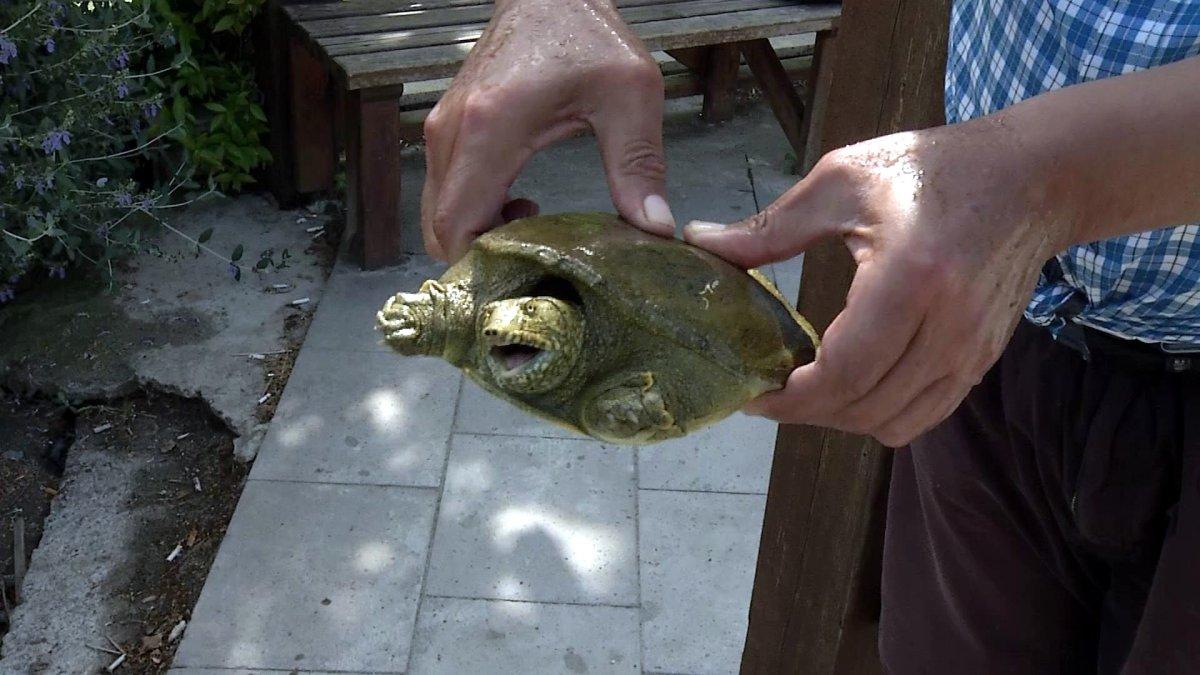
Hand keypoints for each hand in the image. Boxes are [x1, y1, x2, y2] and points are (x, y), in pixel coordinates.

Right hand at [421, 0, 673, 260]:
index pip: (458, 225)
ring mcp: (442, 130)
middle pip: (439, 228)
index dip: (484, 264)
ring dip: (477, 234)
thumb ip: (639, 164)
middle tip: (535, 258)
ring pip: (438, 213)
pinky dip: (471, 212)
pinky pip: (444, 190)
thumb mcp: (630, 96)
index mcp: (490, 129)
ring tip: (532, 226)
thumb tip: (655, 228)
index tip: (527, 273)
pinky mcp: (446, 128)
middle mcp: (453, 133)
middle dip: (482, 257)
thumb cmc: (587, 35)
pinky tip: (518, 203)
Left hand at [684, 121, 1068, 446]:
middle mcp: (949, 326)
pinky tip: (851, 386)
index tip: (751, 393)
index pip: (843, 372)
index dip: (790, 398)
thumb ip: (771, 226)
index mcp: (910, 278)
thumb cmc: (931, 168)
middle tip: (765, 392)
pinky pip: (924, 415)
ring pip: (893, 422)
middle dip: (805, 412)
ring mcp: (972, 350)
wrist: (1031, 176)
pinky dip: (880, 414)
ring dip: (841, 418)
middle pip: (864, 407)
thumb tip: (701, 244)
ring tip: (804, 390)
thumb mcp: (841, 180)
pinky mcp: (982, 359)